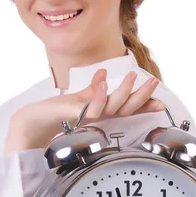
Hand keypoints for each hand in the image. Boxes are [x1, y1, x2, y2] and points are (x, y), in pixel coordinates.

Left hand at [4, 68, 164, 151]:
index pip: (127, 108)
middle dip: (141, 96)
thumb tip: (104, 74)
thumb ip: (93, 90)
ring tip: (132, 76)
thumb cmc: (56, 112)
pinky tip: (102, 81)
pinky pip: (91, 107)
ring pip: (111, 106)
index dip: (144, 105)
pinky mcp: (74, 115)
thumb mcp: (79, 98)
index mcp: (102, 112)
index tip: (162, 102)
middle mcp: (97, 116)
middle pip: (125, 108)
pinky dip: (98, 94)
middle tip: (154, 82)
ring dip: (123, 91)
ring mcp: (86, 117)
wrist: (33, 122)